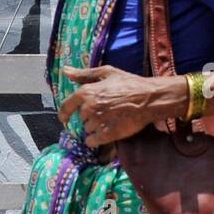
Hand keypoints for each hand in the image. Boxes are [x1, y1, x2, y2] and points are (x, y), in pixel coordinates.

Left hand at [58, 66, 184, 147]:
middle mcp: (89, 108)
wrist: (148, 98)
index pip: (66, 106)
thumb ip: (84, 74)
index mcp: (86, 92)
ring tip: (109, 119)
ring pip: (88, 129)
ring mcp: (99, 122)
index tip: (64, 118)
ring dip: (94, 127)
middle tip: (103, 111)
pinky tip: (102, 135)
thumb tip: (66, 72)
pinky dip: (95, 140)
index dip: (64, 114)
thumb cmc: (128, 83)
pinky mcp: (108, 134)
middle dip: (89, 116)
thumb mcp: (106, 72)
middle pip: (81, 118)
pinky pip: (93, 141)